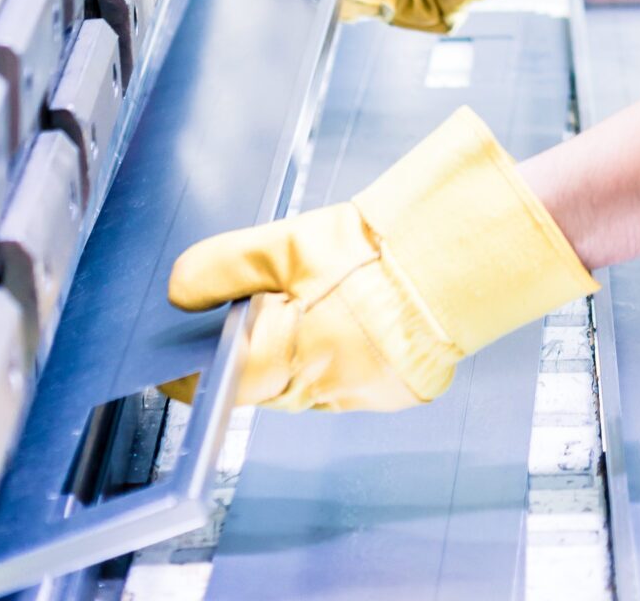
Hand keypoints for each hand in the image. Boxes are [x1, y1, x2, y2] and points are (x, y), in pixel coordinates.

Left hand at [167, 108, 591, 411]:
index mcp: (291, 356)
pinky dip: (330, 350)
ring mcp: (356, 397)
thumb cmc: (377, 250)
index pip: (213, 386)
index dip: (190, 366)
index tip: (181, 347)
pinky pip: (337, 378)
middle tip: (267, 294)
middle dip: (251, 342)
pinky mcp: (387, 392)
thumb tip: (179, 290)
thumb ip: (227, 265)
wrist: (460, 256)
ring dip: (293, 344)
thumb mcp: (291, 242)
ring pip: (298, 379)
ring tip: (318, 293)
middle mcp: (320, 391)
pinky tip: (348, 311)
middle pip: (257, 381)